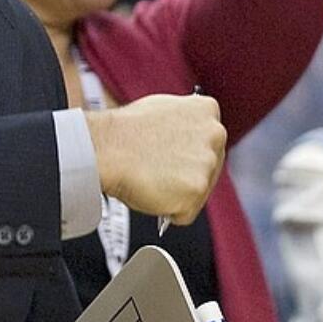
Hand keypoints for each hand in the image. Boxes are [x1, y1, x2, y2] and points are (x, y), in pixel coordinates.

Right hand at [87, 92, 225, 224]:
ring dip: (177, 193)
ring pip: (198, 192)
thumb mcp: (162, 109)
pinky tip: (152, 192)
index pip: (209, 140)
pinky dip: (169, 211)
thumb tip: (185, 135)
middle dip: (187, 175)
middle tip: (159, 171)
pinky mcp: (196, 191)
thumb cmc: (125, 130)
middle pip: (210, 168)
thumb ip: (184, 122)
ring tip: (152, 179)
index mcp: (207, 110)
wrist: (107, 147)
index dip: (187, 153)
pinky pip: (186, 213)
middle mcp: (215, 135)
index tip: (173, 156)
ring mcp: (207, 164)